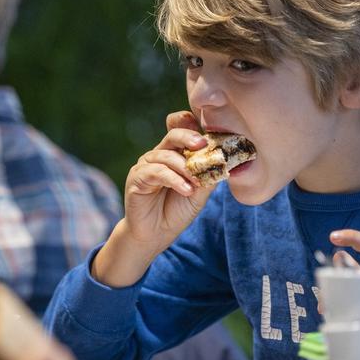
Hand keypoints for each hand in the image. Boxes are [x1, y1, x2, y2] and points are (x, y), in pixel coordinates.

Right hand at [122, 111, 212, 249]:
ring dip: (184, 168)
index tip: (207, 133)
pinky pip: (156, 172)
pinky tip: (186, 189)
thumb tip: (223, 161)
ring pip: (166, 156)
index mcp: (175, 154)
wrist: (156, 234)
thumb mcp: (199, 193)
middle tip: (202, 145)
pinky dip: (173, 179)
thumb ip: (208, 175)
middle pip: (173, 136)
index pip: (182, 130)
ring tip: (196, 183)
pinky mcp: (136, 178)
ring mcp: (146, 165)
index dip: (191, 124)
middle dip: (188, 137)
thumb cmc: (177, 211)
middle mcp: (160, 155)